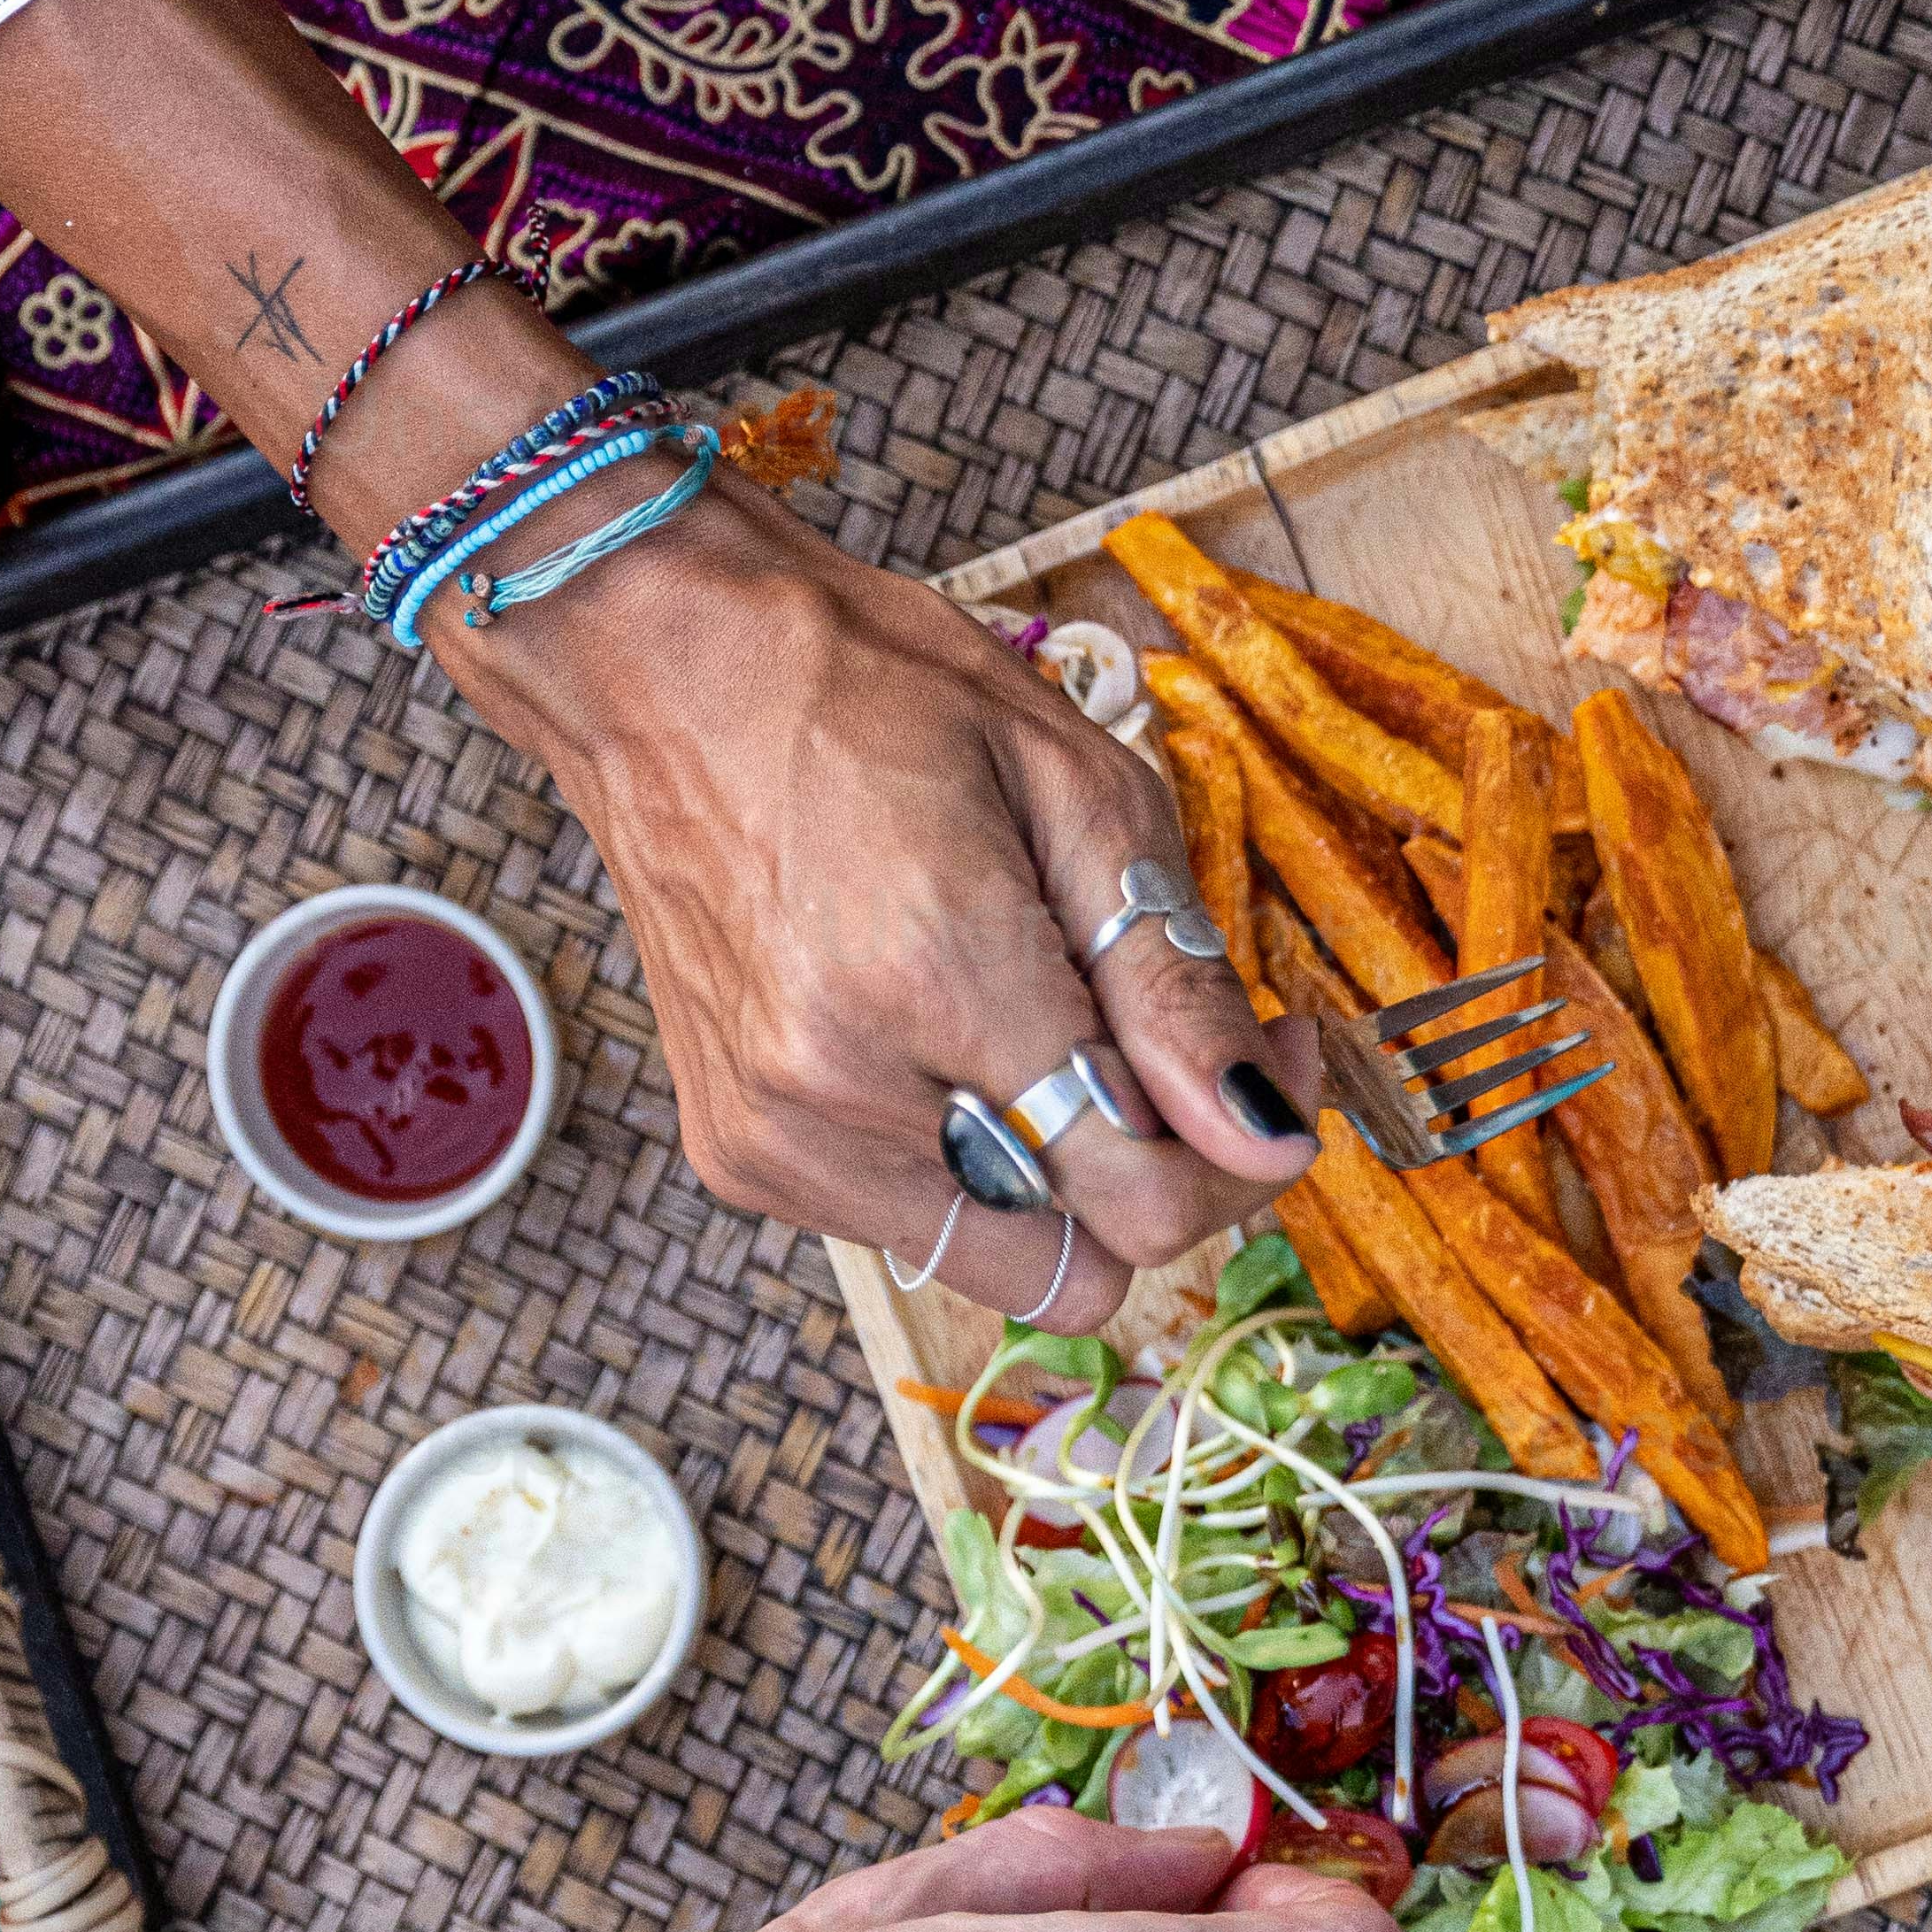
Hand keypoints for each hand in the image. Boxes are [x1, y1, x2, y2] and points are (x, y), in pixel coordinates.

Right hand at [445, 488, 1318, 1338]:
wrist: (662, 664)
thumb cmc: (867, 689)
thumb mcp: (1079, 789)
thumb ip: (1177, 986)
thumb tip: (1267, 1138)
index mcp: (937, 979)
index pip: (1142, 1200)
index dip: (1239, 1156)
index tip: (1269, 1059)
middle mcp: (839, 1090)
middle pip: (1083, 1266)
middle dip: (1158, 1179)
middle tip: (1173, 1055)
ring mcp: (776, 1138)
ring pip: (1000, 1262)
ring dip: (1059, 1174)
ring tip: (1049, 1026)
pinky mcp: (738, 1153)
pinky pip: (911, 1225)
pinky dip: (965, 1161)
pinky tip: (953, 1035)